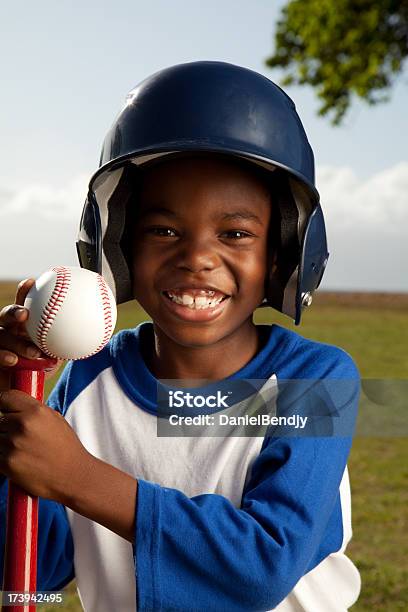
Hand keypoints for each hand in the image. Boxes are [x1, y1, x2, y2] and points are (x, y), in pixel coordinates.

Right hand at [0, 279, 62, 389]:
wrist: (23, 387)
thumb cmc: (40, 366)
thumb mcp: (55, 353)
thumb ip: (68, 342)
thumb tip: (96, 332)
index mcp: (21, 324)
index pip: (21, 304)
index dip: (24, 291)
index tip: (31, 282)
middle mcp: (7, 330)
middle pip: (5, 315)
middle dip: (14, 311)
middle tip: (25, 315)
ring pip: (1, 336)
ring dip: (17, 342)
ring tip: (32, 351)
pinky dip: (3, 356)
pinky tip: (13, 361)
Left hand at [0, 388, 90, 502]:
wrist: (73, 476)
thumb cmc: (66, 448)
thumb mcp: (55, 419)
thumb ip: (33, 410)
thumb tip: (13, 406)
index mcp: (36, 411)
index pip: (5, 398)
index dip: (4, 405)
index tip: (5, 411)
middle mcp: (22, 425)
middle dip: (6, 428)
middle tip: (21, 438)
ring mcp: (13, 444)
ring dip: (4, 444)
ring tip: (23, 451)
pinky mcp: (6, 463)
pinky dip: (3, 458)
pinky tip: (20, 461)